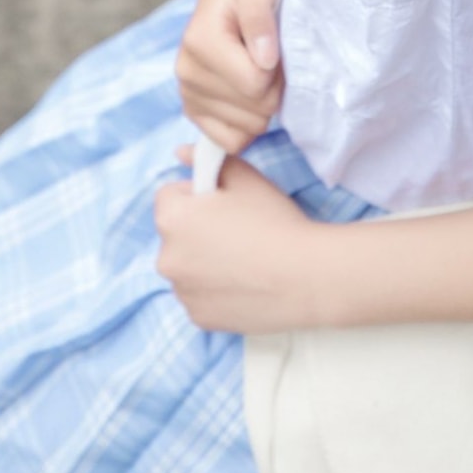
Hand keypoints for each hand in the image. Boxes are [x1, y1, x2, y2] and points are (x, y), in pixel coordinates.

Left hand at [154, 147, 319, 332]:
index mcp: (172, 219)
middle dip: (198, 229)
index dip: (199, 195)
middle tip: (239, 231)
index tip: (226, 203)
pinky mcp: (199, 318)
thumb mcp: (245, 177)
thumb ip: (207, 161)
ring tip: (246, 259)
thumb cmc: (275, 222)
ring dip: (204, 261)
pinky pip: (200, 296)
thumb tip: (181, 153)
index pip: (171, 196)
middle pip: (177, 234)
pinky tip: (245, 284)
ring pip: (188, 266)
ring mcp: (182, 292)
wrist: (306, 277)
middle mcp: (166, 258)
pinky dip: (215, 290)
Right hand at [175, 0, 284, 154]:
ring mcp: (188, 96)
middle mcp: (186, 72)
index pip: (256, 84)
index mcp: (199, 42)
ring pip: (248, 129)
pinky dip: (249, 125)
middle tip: (269, 58)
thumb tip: (264, 58)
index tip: (274, 47)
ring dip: (264, 105)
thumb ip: (260, 17)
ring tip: (257, 71)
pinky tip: (249, 95)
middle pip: (255, 109)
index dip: (277, 70)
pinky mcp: (194, 112)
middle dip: (273, 88)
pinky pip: (233, 141)